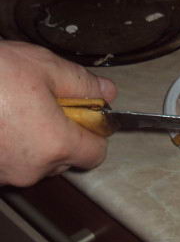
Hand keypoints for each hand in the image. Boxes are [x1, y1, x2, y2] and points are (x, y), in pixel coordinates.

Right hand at [0, 42, 116, 186]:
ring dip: (31, 139)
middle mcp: (31, 168)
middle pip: (64, 158)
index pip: (96, 153)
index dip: (94, 131)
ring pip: (34, 161)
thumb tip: (106, 91)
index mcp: (55, 144)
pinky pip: (7, 161)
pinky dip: (8, 144)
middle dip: (60, 133)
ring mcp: (4, 174)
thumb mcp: (45, 67)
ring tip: (11, 108)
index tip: (83, 112)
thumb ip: (82, 84)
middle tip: (42, 101)